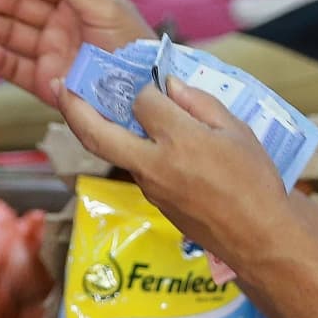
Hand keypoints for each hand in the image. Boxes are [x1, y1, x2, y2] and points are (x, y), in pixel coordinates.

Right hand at [0, 0, 154, 106]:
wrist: (142, 97)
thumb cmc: (133, 48)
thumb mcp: (107, 7)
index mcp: (76, 1)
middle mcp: (59, 24)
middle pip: (18, 6)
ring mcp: (50, 53)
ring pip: (12, 35)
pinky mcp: (44, 82)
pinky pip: (16, 69)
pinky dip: (0, 61)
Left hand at [53, 74, 292, 267]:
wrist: (257, 236)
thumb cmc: (255, 182)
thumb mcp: (236, 131)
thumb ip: (199, 103)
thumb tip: (168, 84)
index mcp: (180, 140)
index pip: (143, 102)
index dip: (145, 87)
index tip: (151, 80)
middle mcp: (154, 162)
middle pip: (97, 133)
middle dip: (72, 107)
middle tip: (60, 85)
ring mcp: (148, 185)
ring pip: (110, 150)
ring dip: (93, 126)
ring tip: (85, 102)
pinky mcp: (150, 199)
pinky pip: (131, 165)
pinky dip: (124, 145)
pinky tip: (132, 133)